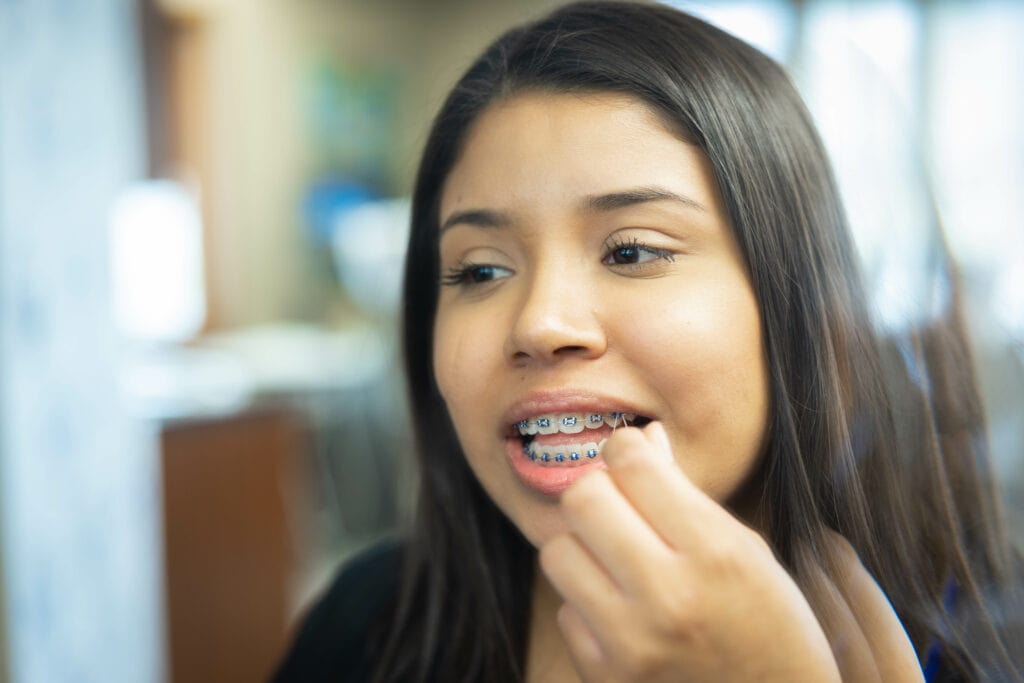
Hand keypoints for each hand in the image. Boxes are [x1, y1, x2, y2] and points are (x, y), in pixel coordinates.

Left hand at [538, 422, 841, 681]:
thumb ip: (687, 494)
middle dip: (598, 492)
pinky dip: (587, 606)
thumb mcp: (747, 551)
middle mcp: (668, 595)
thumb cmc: (771, 628)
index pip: (632, 463)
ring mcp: (631, 642)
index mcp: (715, 552)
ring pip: (557, 552)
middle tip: (619, 507)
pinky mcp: (605, 677)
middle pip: (582, 499)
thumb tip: (642, 436)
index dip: (627, 448)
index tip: (634, 459)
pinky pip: (565, 611)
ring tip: (616, 561)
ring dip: (583, 548)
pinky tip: (622, 613)